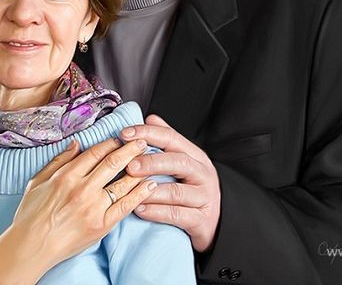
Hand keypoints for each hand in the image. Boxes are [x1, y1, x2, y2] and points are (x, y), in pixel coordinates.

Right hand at [11, 137, 157, 268]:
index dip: (111, 142)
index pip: (96, 153)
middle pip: (113, 162)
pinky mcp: (102, 225)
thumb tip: (76, 144)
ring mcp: (94, 207)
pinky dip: (139, 194)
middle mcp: (82, 188)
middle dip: (131, 149)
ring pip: (122, 182)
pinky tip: (150, 185)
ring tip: (151, 159)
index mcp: (67, 175)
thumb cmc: (30, 215)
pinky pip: (125, 206)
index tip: (121, 137)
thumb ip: (59, 161)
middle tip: (143, 141)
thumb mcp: (37, 181)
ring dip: (139, 168)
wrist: (30, 246)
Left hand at [119, 114, 220, 251]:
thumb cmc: (193, 189)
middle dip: (151, 162)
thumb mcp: (183, 162)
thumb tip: (150, 118)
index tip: (125, 134)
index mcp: (195, 155)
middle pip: (178, 162)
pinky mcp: (201, 220)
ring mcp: (204, 197)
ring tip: (130, 190)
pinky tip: (140, 209)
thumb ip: (167, 141)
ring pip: (176, 191)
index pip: (171, 138)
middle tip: (129, 165)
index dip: (148, 133)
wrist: (216, 222)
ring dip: (150, 190)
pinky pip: (177, 215)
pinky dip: (156, 212)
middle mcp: (202, 173)